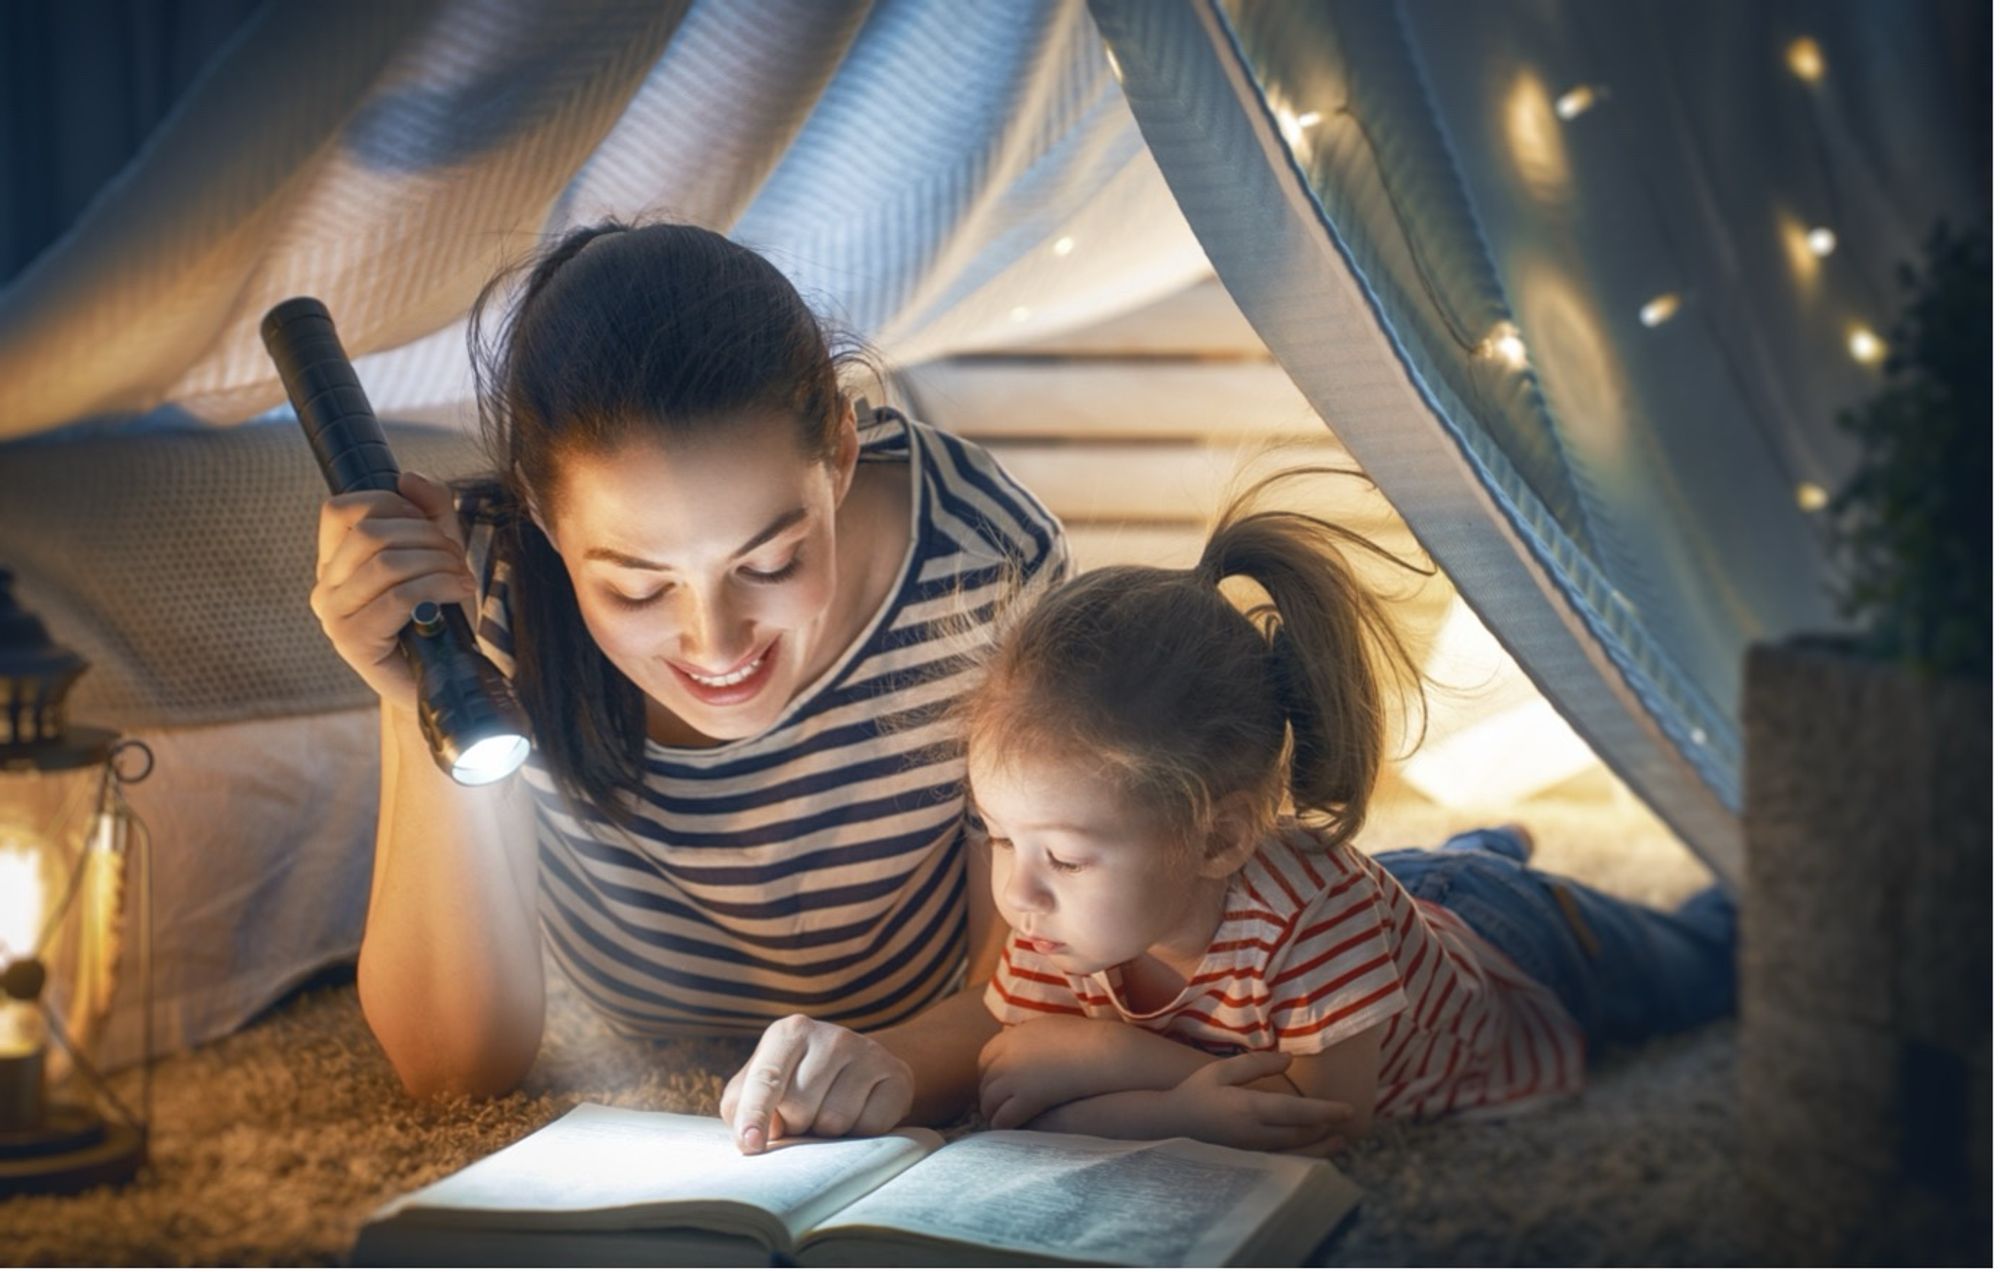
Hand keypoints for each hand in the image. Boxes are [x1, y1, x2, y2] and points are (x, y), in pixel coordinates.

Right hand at [309, 472, 477, 709]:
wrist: (443, 678)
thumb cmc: (438, 613)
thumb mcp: (439, 550)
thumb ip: (429, 508)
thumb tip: (407, 477)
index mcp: (334, 561)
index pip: (342, 509)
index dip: (392, 506)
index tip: (429, 529)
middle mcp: (325, 587)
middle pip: (370, 534)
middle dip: (426, 537)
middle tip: (456, 559)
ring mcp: (334, 616)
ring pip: (387, 564)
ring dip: (437, 564)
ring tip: (461, 578)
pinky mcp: (353, 642)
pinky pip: (398, 598)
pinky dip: (437, 588)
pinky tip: (457, 593)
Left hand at [718, 1015, 915, 1154]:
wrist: (856, 1069)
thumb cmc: (795, 1083)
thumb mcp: (758, 1087)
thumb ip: (741, 1107)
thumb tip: (754, 1137)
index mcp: (789, 1033)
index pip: (767, 1079)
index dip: (756, 1114)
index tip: (751, 1144)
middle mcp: (830, 1035)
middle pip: (800, 1106)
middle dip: (796, 1125)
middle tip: (803, 1117)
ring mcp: (868, 1052)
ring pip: (835, 1120)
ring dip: (826, 1133)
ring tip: (828, 1115)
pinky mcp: (897, 1075)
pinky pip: (870, 1127)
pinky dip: (859, 1134)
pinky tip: (857, 1115)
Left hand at [978, 1016, 1145, 1129]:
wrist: (1101, 1052)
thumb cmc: (1083, 1040)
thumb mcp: (1049, 1027)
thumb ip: (1029, 1038)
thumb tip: (1025, 1047)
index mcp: (1010, 1037)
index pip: (984, 1060)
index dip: (989, 1076)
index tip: (997, 1087)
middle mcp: (1006, 1056)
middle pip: (985, 1083)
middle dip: (989, 1097)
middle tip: (997, 1110)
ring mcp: (1014, 1077)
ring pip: (989, 1103)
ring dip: (994, 1114)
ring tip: (1003, 1123)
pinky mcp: (1026, 1098)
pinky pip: (1003, 1118)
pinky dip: (1004, 1126)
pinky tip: (1014, 1130)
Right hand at [1164, 1051, 1350, 1155]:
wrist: (1171, 1124)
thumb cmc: (1196, 1092)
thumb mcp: (1222, 1070)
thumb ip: (1256, 1064)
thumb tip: (1289, 1059)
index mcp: (1250, 1108)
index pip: (1297, 1112)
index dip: (1325, 1111)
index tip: (1349, 1110)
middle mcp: (1255, 1134)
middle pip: (1301, 1134)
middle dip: (1327, 1128)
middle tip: (1349, 1120)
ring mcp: (1252, 1151)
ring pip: (1295, 1152)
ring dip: (1320, 1147)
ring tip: (1339, 1141)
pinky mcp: (1248, 1159)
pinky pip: (1283, 1161)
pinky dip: (1303, 1158)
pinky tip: (1312, 1154)